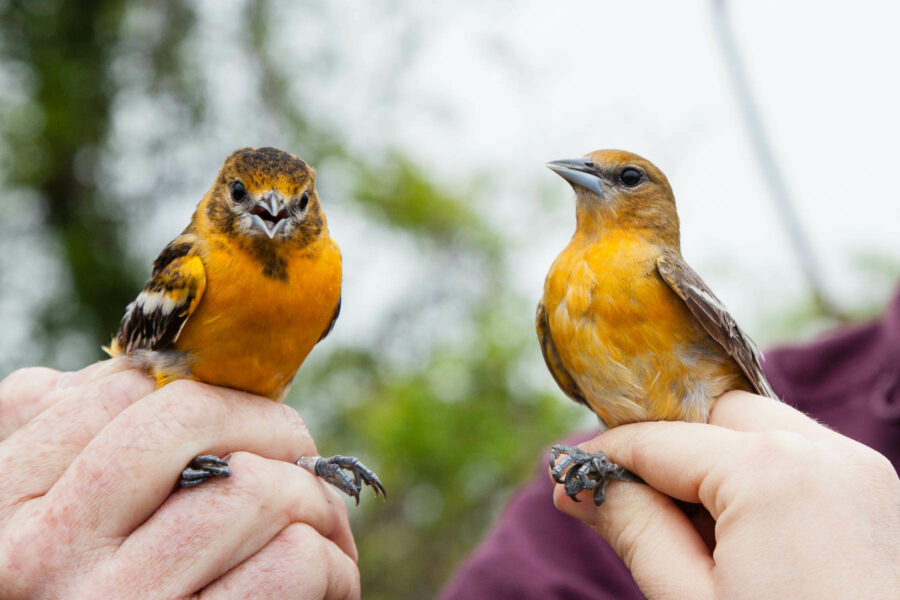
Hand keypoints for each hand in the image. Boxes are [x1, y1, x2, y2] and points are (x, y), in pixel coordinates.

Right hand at [0, 360, 358, 598]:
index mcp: (1, 503)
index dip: (206, 386)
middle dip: (274, 423)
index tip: (241, 415)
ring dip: (316, 500)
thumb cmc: (95, 587)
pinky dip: (331, 561)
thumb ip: (69, 437)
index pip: (122, 389)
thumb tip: (153, 368)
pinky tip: (326, 574)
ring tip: (320, 522)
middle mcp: (42, 557)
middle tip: (299, 451)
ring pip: (258, 489)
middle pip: (193, 418)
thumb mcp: (49, 508)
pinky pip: (293, 564)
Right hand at [552, 390, 899, 599]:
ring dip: (712, 459)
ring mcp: (863, 471)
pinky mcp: (879, 497)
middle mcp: (826, 451)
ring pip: (762, 429)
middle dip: (666, 447)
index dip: (606, 456)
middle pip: (715, 416)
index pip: (660, 440)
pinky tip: (735, 531)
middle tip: (624, 496)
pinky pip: (801, 458)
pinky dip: (757, 476)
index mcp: (772, 472)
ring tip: (680, 524)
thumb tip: (579, 487)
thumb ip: (634, 529)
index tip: (567, 477)